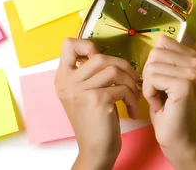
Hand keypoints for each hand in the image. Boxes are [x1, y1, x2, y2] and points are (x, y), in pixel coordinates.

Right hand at [55, 38, 141, 169]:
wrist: (95, 151)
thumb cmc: (94, 122)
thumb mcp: (83, 94)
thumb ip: (87, 74)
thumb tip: (106, 55)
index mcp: (62, 78)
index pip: (68, 44)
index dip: (88, 46)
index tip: (102, 61)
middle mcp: (67, 83)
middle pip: (100, 56)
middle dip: (122, 65)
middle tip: (131, 78)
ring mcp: (81, 91)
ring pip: (114, 70)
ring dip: (130, 82)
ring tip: (133, 94)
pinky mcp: (97, 100)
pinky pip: (122, 88)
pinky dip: (132, 98)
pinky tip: (131, 109)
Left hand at [142, 35, 195, 168]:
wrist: (178, 139)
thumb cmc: (168, 110)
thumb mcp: (165, 77)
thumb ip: (164, 58)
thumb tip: (158, 40)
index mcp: (194, 58)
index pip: (162, 42)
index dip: (154, 63)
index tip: (162, 82)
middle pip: (155, 53)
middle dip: (149, 75)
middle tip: (160, 93)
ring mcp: (193, 72)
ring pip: (151, 66)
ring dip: (149, 85)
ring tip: (161, 99)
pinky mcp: (185, 84)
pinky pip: (151, 79)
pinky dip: (149, 94)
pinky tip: (161, 105)